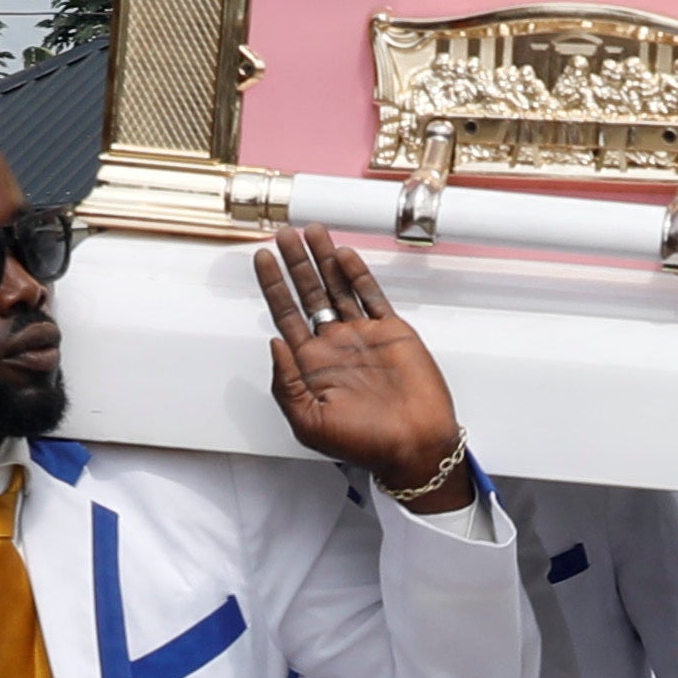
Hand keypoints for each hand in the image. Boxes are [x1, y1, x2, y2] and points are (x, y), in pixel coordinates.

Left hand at [254, 227, 470, 501]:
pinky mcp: (391, 333)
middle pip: (308, 294)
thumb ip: (285, 384)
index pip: (286, 315)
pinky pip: (371, 296)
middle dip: (295, 264)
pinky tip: (343, 256)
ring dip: (323, 260)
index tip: (262, 259)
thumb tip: (274, 343)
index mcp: (311, 366)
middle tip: (283, 235)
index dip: (273, 286)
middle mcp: (335, 346)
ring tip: (311, 232)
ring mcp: (363, 337)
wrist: (415, 446)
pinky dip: (357, 275)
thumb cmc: (364, 445)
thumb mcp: (309, 423)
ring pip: (337, 288)